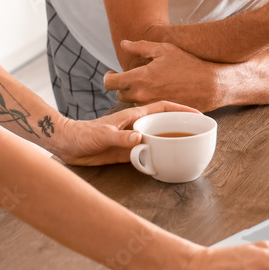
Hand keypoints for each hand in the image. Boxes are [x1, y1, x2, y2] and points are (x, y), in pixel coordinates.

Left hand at [58, 100, 197, 165]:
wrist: (69, 144)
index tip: (197, 113)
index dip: (180, 108)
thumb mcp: (104, 135)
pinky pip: (149, 152)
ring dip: (173, 141)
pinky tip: (168, 161)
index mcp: (134, 117)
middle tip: (199, 132)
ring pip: (159, 138)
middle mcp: (137, 126)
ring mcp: (133, 139)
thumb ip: (121, 137)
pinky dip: (160, 155)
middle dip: (182, 124)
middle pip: (165, 122)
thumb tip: (141, 139)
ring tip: (190, 147)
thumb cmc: (84, 134)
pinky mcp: (127, 153)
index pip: (162, 108)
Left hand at [104, 40, 224, 111]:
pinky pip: (146, 109)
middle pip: (119, 94)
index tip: (112, 74)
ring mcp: (150, 106)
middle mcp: (141, 95)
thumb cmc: (187, 64)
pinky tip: (158, 92)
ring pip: (132, 102)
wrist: (209, 85)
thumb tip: (123, 44)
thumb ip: (140, 47)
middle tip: (132, 77)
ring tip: (148, 84)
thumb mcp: (163, 49)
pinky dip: (147, 101)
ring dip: (135, 94)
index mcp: (138, 78)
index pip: (109, 83)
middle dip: (123, 85)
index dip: (108, 77)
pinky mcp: (159, 113)